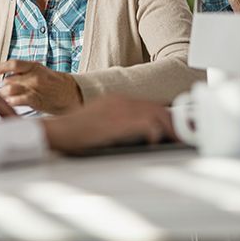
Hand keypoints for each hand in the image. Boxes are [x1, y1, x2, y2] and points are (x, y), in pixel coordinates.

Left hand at [0, 59, 82, 113]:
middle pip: (9, 79)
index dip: (1, 67)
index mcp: (34, 66)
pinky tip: (10, 103)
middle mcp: (33, 76)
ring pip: (10, 89)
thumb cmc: (55, 84)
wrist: (72, 94)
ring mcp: (35, 88)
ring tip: (6, 98)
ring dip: (5, 94)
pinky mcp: (36, 100)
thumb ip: (25, 73)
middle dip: (4, 87)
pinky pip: (18, 100)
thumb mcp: (41, 72)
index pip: (13, 64)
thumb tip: (7, 78)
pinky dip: (12, 101)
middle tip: (3, 92)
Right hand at [42, 95, 175, 153]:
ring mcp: (120, 111)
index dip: (164, 116)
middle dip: (171, 122)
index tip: (173, 127)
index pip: (148, 105)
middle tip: (181, 136)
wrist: (58, 132)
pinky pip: (147, 125)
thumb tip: (136, 132)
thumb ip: (117, 121)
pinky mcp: (119, 123)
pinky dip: (157, 132)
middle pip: (156, 108)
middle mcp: (120, 101)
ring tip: (177, 140)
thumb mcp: (98, 120)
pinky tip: (159, 141)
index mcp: (115, 99)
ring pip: (156, 114)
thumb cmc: (74, 131)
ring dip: (169, 128)